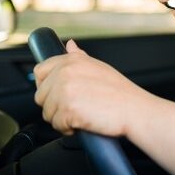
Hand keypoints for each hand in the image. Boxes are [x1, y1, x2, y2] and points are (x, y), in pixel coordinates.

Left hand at [33, 40, 151, 136]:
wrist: (135, 110)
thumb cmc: (120, 92)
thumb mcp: (98, 67)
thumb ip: (78, 57)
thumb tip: (69, 45)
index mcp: (71, 61)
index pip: (40, 71)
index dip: (46, 86)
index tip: (57, 94)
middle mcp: (65, 73)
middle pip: (41, 96)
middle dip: (55, 106)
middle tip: (76, 107)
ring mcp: (65, 91)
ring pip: (47, 112)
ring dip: (61, 119)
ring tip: (82, 115)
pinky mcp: (67, 109)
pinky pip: (56, 125)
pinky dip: (68, 129)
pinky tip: (83, 122)